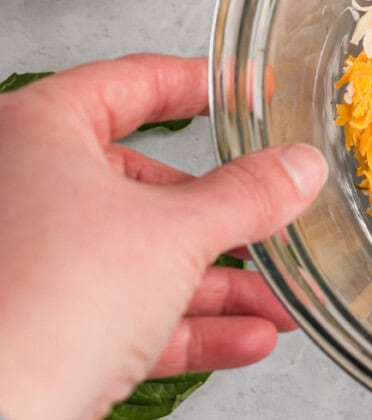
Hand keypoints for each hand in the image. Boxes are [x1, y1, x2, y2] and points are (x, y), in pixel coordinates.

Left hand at [0, 55, 326, 419]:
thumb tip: (296, 168)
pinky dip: (187, 325)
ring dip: (219, 284)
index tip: (249, 92)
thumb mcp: (176, 233)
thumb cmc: (48, 301)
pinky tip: (245, 337)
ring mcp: (28, 262)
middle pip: (145, 187)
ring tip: (278, 300)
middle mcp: (20, 190)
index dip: (199, 86)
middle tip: (274, 220)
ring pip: (140, 258)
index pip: (130, 82)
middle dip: (223, 220)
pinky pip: (124, 315)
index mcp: (35, 135)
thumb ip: (247, 195)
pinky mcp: (40, 327)